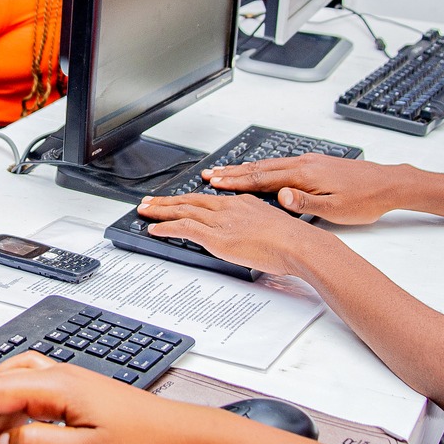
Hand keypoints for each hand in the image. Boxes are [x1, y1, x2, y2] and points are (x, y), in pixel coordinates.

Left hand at [134, 190, 330, 277]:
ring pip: (183, 211)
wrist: (299, 244)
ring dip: (160, 210)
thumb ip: (256, 229)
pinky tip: (155, 228)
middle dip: (167, 200)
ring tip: (144, 210)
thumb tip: (250, 237)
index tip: (178, 199)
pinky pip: (185, 228)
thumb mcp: (272, 227)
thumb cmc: (293, 241)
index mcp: (243, 203)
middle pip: (191, 200)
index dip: (189, 199)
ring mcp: (222, 221)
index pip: (209, 199)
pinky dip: (167, 227)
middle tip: (150, 200)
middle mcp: (229, 207)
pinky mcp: (217, 237)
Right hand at [202, 154, 412, 223]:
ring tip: (227, 171)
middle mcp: (304, 164)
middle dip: (233, 171)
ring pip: (270, 164)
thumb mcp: (335, 210)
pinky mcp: (316, 164)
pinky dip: (263, 167)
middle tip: (211, 174)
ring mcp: (310, 162)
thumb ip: (305, 204)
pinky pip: (281, 164)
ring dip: (246, 168)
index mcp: (305, 175)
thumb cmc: (365, 200)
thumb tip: (280, 196)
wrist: (389, 184)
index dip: (236, 180)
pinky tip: (260, 171)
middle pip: (260, 168)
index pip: (262, 178)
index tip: (215, 182)